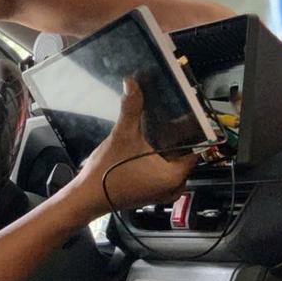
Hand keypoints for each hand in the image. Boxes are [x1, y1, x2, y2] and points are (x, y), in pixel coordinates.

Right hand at [72, 78, 197, 217]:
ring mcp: (162, 193)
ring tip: (157, 131)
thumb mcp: (122, 136)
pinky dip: (159, 162)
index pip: (195, 149)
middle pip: (184, 157)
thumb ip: (131, 109)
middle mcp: (173, 187)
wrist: (86, 198)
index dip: (190, 131)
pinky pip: (163, 174)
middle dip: (176, 139)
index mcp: (174, 175)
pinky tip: (148, 148)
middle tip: (168, 119)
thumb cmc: (107, 172)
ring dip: (167, 151)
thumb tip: (132, 83)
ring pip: (173, 165)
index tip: (184, 115)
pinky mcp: (151, 195)